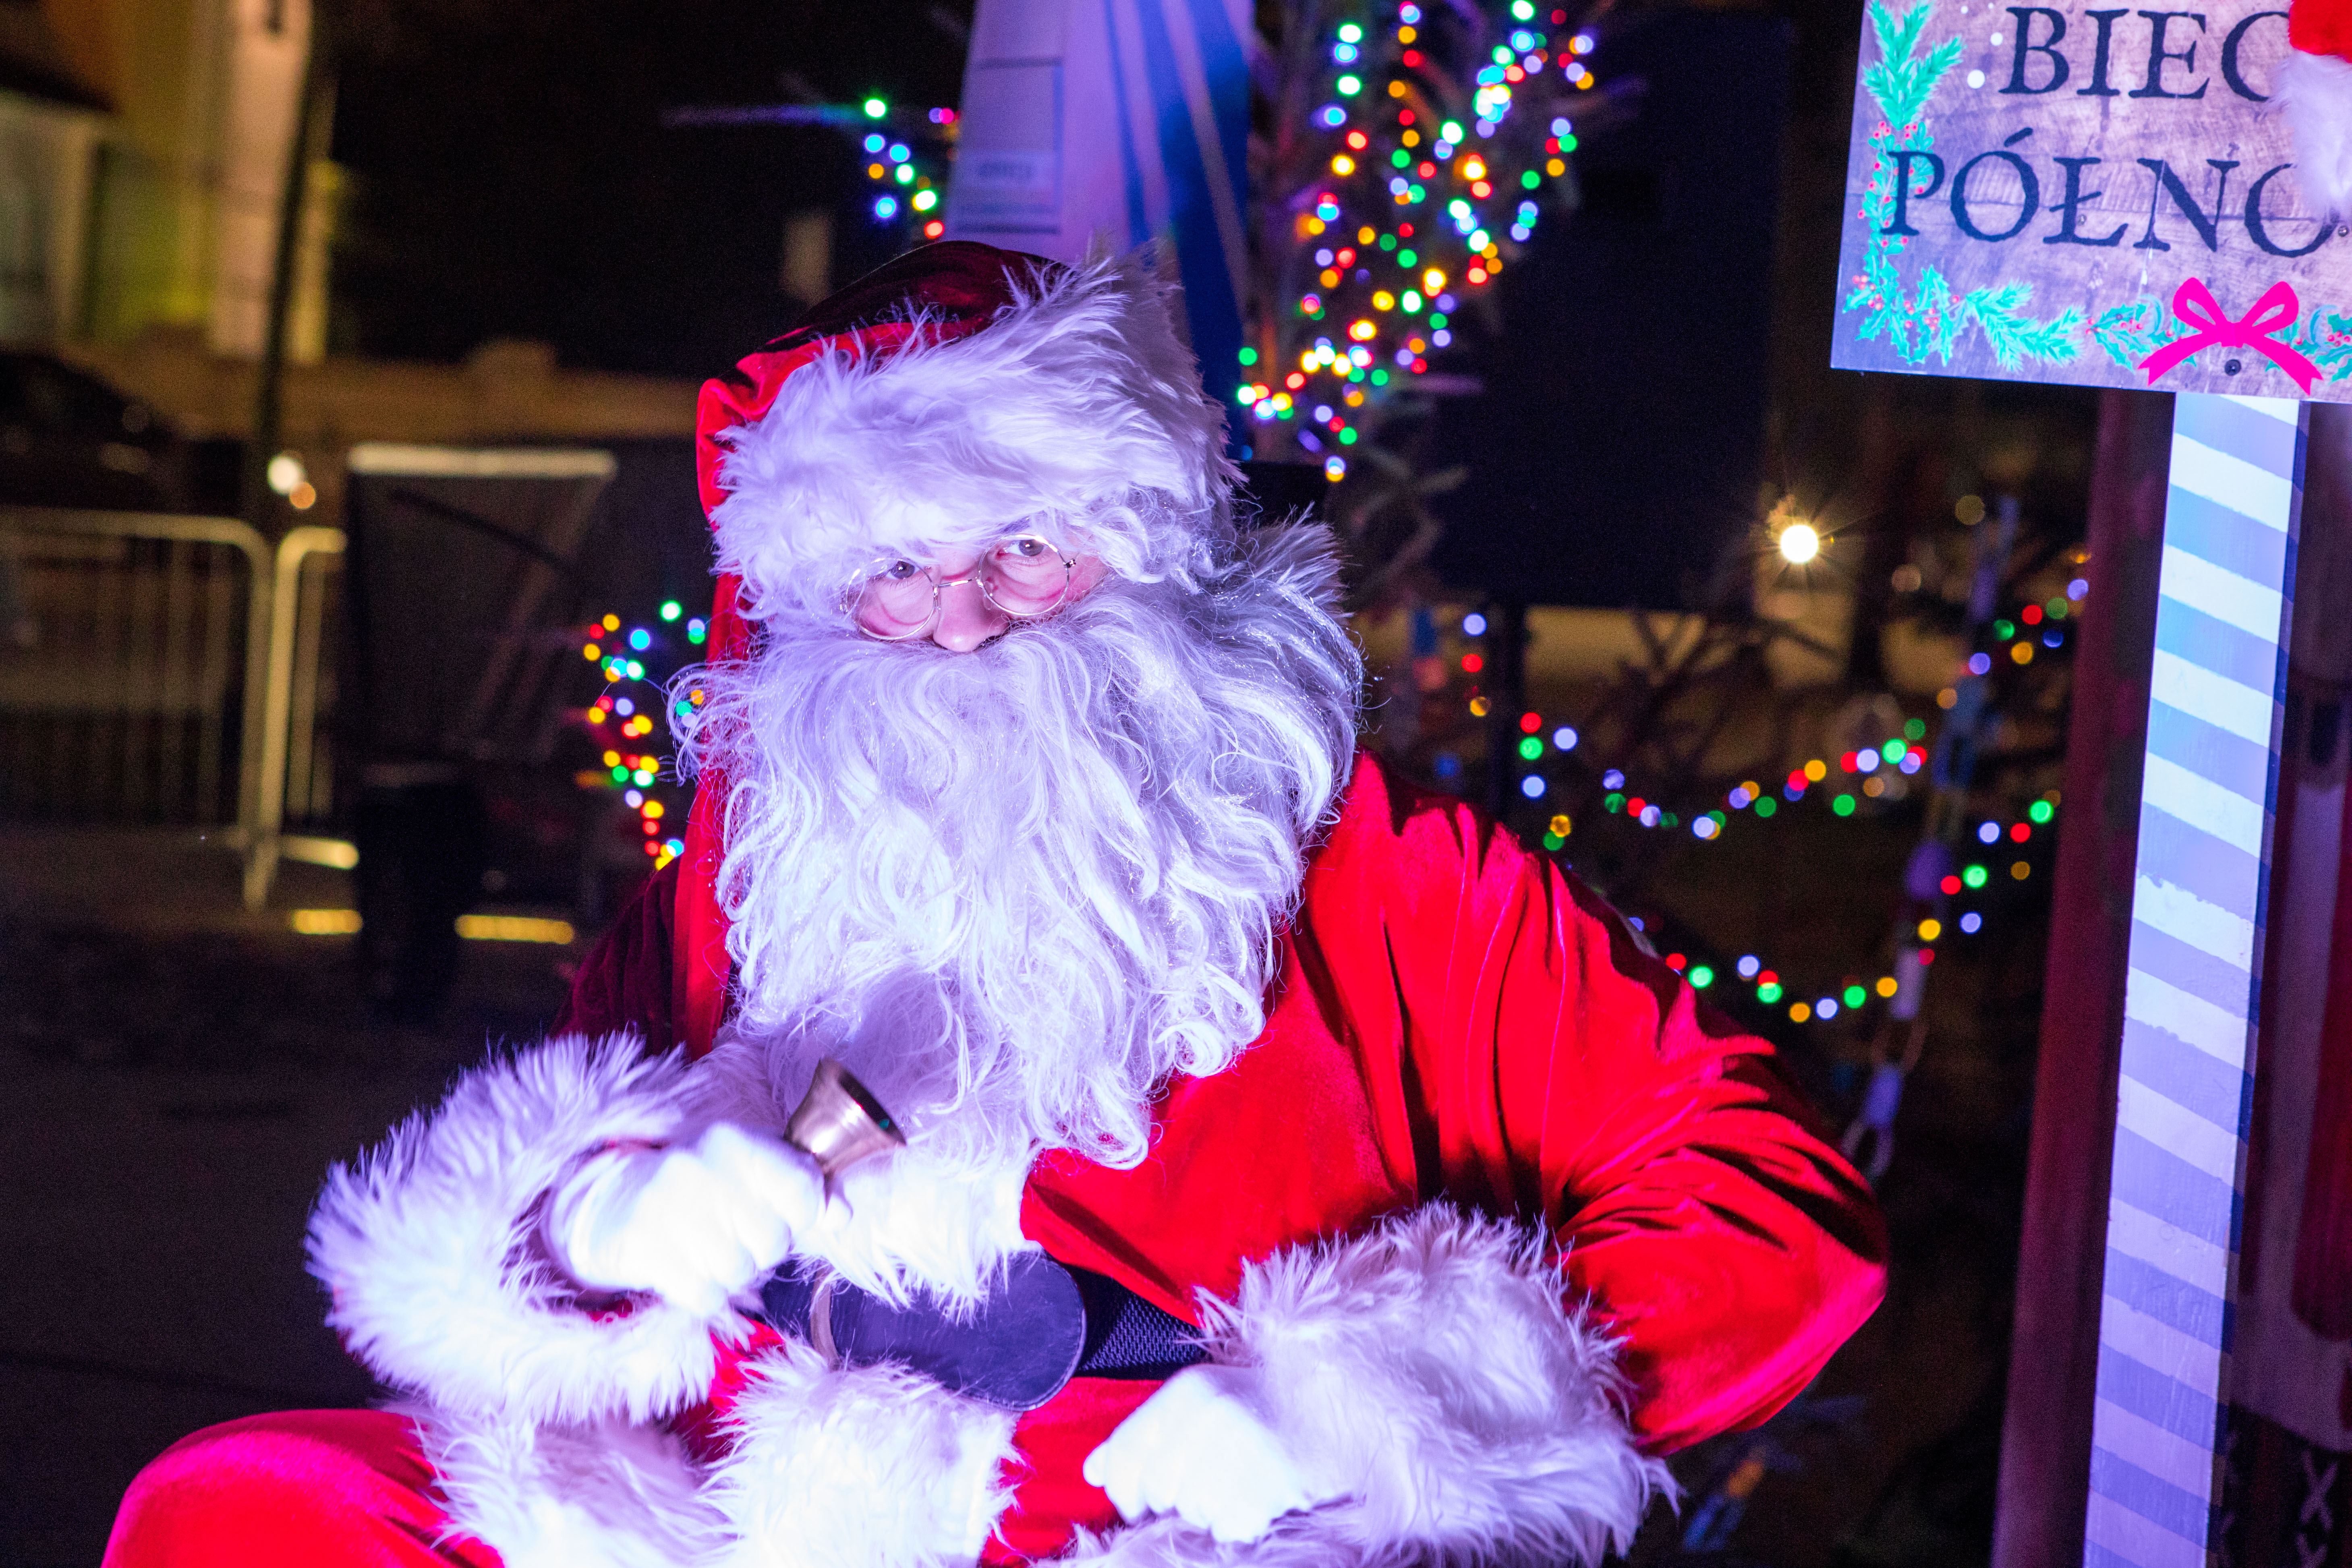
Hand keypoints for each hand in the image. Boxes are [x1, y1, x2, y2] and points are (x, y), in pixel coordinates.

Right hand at [548, 1123, 830, 1314]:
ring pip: (741, 1273)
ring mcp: (667, 1208)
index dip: (804, 1212)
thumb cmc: (701, 1186)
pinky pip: (705, 1298)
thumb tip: (842, 1214)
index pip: (802, 1188)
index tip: (785, 1212)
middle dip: (764, 1249)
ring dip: (733, 1273)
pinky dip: (705, 1294)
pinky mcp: (642, 1249)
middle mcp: (700, 1168)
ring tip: (710, 1249)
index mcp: (735, 1141)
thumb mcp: (752, 1169)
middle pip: (774, 1241)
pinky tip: (690, 1268)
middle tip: (736, 1233)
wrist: (614, 1201)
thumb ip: (804, 1186)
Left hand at [1082, 1363, 1332, 1543]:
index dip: (1124, 1488)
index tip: (1139, 1502)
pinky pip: (1227, 1528)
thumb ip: (1142, 1434)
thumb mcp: (1198, 1402)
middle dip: (1173, 1500)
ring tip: (1234, 1487)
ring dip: (1207, 1511)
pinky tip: (1253, 1500)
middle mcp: (1212, 1415)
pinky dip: (1235, 1524)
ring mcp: (1243, 1451)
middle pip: (1157, 1489)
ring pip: (1191, 1512)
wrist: (1336, 1410)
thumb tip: (1093, 1473)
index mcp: (1190, 1390)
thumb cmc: (1259, 1407)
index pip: (1127, 1454)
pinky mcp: (1268, 1488)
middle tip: (1204, 1487)